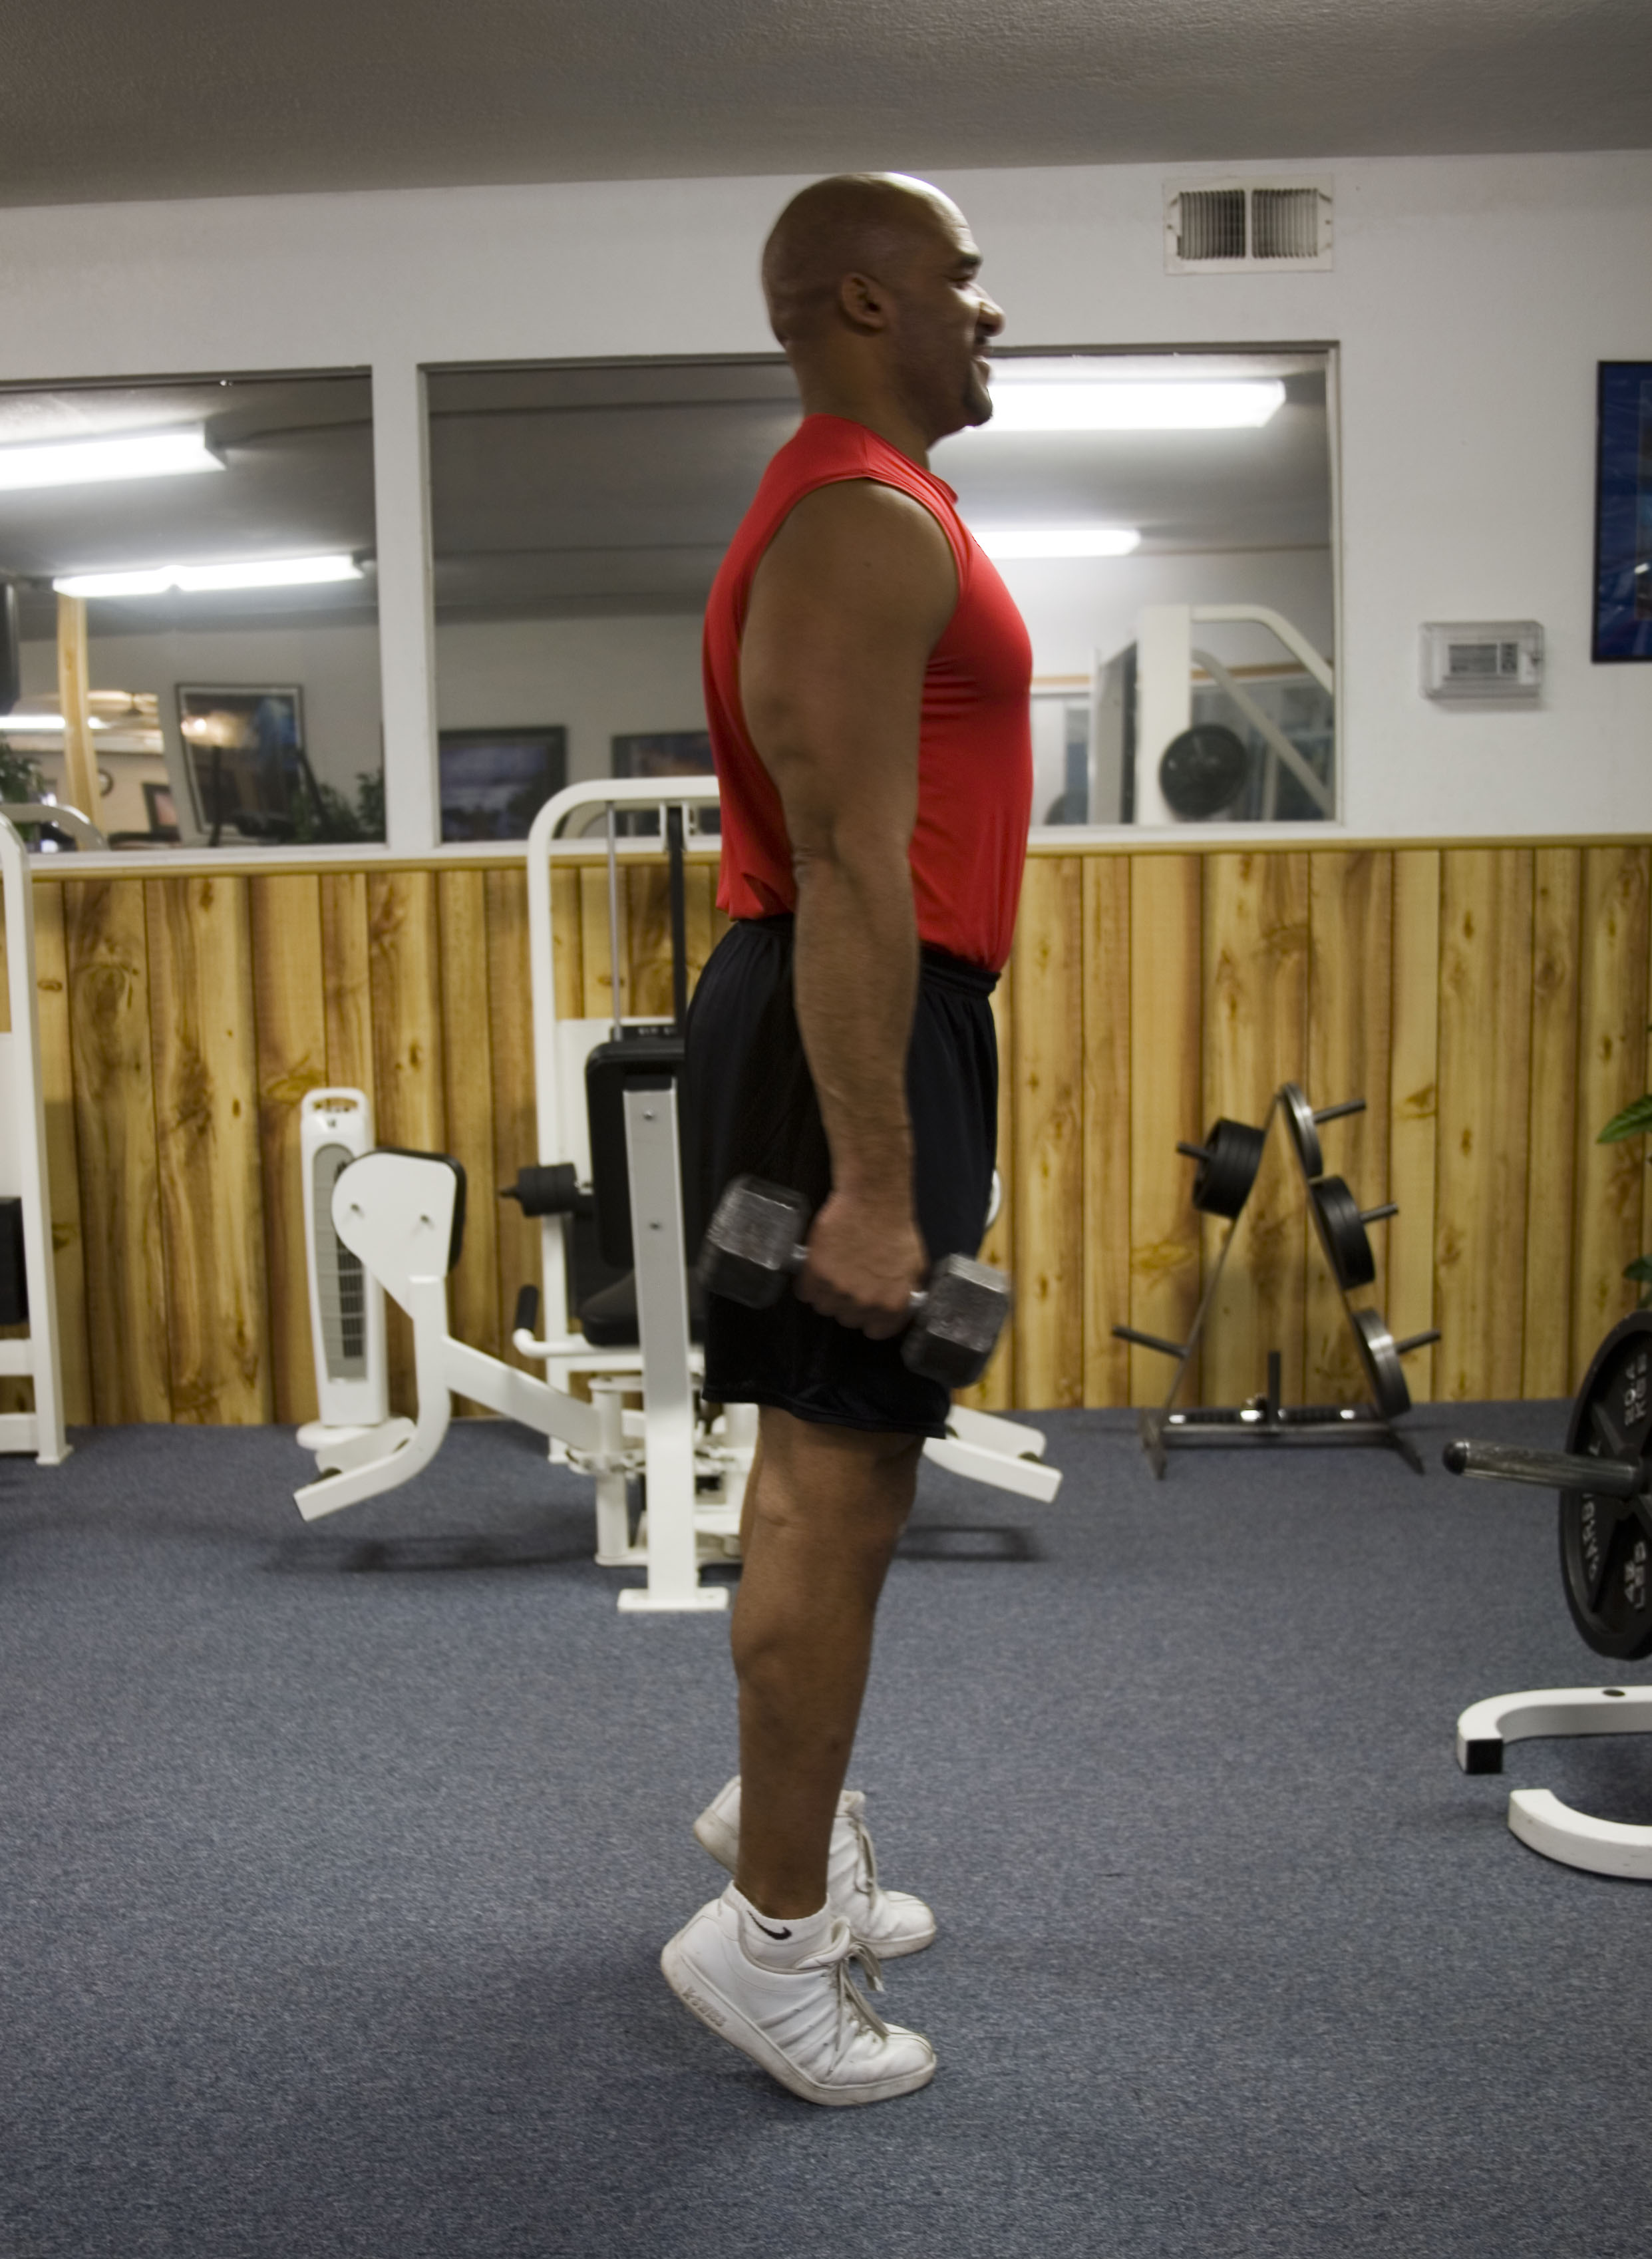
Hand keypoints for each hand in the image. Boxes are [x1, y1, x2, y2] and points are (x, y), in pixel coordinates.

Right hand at [795, 1189, 925, 1339]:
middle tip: (850, 1281)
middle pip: (847, 1319)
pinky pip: (805, 1292)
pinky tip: (818, 1268)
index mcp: (892, 1305)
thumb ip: (906, 1293)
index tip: (867, 1308)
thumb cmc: (896, 1230)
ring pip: (824, 1307)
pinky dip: (809, 1283)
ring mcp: (838, 1290)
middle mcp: (864, 1303)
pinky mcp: (815, 1273)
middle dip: (849, 1303)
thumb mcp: (916, 1267)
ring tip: (834, 1272)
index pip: (876, 1332)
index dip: (871, 1318)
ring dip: (827, 1294)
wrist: (872, 1202)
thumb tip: (902, 1306)